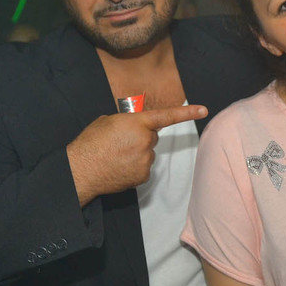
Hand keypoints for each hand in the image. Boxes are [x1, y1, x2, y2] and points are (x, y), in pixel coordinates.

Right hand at [67, 104, 206, 205]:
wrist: (81, 169)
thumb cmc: (91, 143)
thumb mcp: (108, 122)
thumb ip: (127, 122)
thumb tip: (134, 128)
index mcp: (137, 123)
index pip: (166, 116)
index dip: (186, 113)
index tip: (204, 110)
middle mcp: (145, 141)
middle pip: (152, 137)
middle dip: (141, 138)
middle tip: (120, 142)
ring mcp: (146, 159)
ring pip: (148, 153)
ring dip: (136, 153)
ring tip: (116, 155)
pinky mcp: (144, 175)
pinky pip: (144, 168)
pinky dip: (134, 167)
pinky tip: (119, 166)